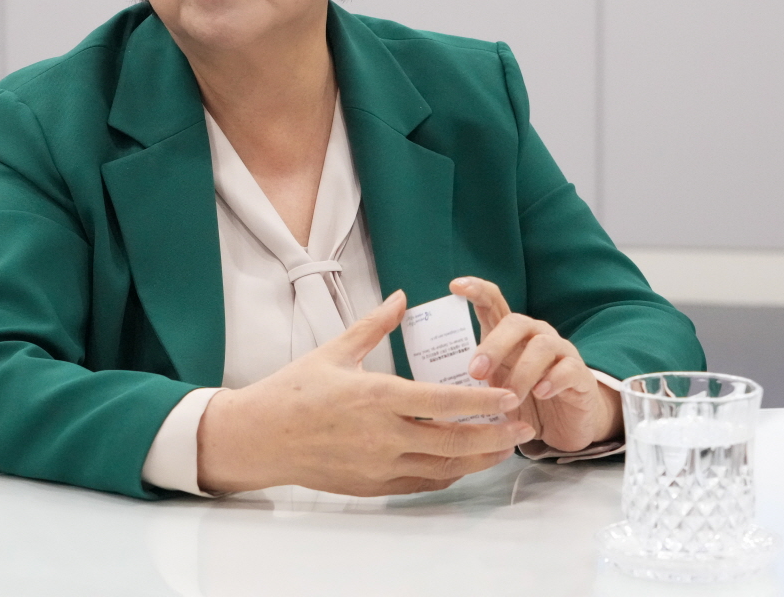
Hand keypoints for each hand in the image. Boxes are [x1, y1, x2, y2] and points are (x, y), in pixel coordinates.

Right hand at [196, 290, 534, 495]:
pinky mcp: (372, 485)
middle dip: (495, 435)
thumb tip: (401, 299)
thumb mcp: (334, 350)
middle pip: (454, 442)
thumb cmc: (294, 390)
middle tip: (522, 425)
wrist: (261, 437)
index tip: (508, 396)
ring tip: (504, 447)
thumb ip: (374, 325)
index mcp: (376, 397)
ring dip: (479, 458)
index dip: (482, 402)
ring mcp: (379, 465)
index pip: (444, 403)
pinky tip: (464, 463)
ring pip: (444, 467)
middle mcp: (383, 436)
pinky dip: (449, 474)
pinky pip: (422, 483)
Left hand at [450, 277, 622, 453]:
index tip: (455, 286)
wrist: (567, 426)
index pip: (494, 302)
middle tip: (476, 374)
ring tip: (509, 398)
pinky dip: (552, 380)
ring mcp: (561, 353)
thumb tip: (433, 380)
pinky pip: (568, 368)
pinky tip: (540, 394)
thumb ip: (475, 377)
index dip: (476, 289)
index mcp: (511, 335)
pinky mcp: (581, 376)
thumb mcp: (495, 388)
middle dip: (493, 345)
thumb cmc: (525, 400)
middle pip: (516, 322)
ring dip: (521, 372)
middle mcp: (536, 336)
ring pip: (542, 345)